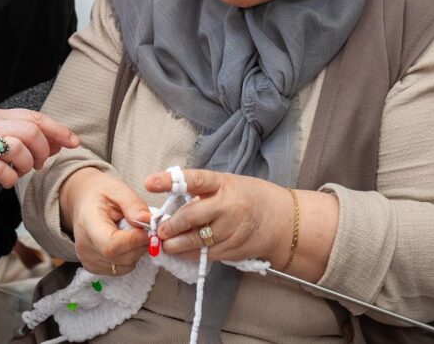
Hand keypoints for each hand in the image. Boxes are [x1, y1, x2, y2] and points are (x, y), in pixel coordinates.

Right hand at [0, 108, 78, 198]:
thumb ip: (20, 139)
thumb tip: (54, 143)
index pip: (34, 116)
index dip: (57, 129)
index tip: (73, 141)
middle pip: (29, 129)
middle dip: (42, 149)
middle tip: (38, 164)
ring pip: (16, 146)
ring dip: (25, 164)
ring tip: (19, 173)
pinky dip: (9, 178)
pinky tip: (5, 182)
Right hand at [60, 168, 149, 275]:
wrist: (82, 202)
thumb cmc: (100, 194)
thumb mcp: (118, 190)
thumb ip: (134, 205)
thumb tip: (149, 221)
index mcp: (88, 224)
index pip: (112, 245)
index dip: (135, 240)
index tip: (147, 228)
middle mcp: (85, 247)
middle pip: (121, 258)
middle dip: (140, 244)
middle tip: (144, 228)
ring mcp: (88, 260)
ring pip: (124, 266)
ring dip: (136, 251)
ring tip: (131, 232)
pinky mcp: (93, 267)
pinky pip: (121, 269)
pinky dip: (129, 257)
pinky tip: (125, 242)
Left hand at [144, 168, 338, 281]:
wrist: (284, 222)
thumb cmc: (250, 198)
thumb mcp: (228, 185)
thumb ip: (203, 192)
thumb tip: (171, 204)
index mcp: (224, 183)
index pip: (193, 179)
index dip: (169, 180)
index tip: (149, 182)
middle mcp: (228, 205)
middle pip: (192, 216)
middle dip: (171, 225)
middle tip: (159, 230)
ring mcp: (232, 229)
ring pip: (197, 240)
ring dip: (176, 244)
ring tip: (165, 245)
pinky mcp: (234, 249)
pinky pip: (206, 254)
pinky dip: (190, 255)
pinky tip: (181, 253)